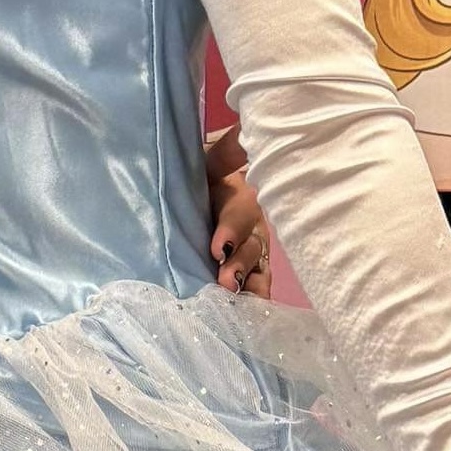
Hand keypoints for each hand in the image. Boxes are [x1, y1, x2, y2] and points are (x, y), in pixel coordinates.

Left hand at [206, 131, 272, 299]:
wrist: (194, 190)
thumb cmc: (199, 175)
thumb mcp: (207, 160)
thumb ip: (223, 153)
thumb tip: (243, 130)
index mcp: (240, 196)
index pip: (239, 213)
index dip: (231, 229)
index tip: (217, 247)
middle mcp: (251, 226)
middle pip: (250, 246)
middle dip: (237, 264)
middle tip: (224, 281)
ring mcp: (251, 251)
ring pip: (255, 270)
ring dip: (246, 287)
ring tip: (235, 303)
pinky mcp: (247, 271)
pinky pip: (255, 287)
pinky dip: (254, 303)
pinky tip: (249, 319)